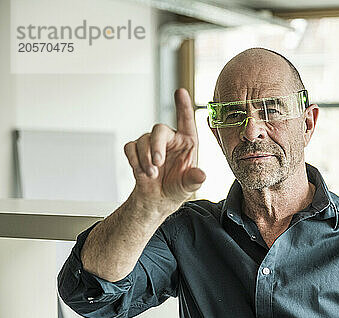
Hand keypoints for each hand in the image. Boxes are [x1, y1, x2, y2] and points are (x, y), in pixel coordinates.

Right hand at [124, 88, 205, 212]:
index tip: (180, 91)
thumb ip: (195, 179)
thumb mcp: (189, 186)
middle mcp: (170, 139)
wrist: (157, 199)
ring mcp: (152, 143)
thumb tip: (201, 175)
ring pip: (143, 140)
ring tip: (151, 175)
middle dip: (155, 146)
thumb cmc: (177, 188)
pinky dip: (134, 161)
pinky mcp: (137, 150)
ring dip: (145, 159)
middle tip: (157, 163)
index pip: (186, 120)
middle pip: (159, 129)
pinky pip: (130, 147)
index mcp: (188, 142)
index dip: (183, 105)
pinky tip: (141, 172)